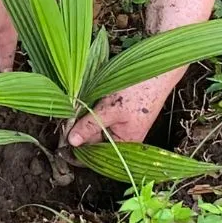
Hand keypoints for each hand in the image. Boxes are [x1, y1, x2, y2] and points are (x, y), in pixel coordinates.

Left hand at [67, 68, 184, 144]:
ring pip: (99, 126)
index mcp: (126, 143)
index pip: (95, 153)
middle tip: (66, 119)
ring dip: (86, 119)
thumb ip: (90, 125)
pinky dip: (95, 110)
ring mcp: (125, 122)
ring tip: (76, 109)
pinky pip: (105, 115)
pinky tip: (89, 102)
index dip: (78, 148)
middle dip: (80, 130)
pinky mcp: (124, 110)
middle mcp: (126, 136)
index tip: (62, 139)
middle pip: (95, 139)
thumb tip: (72, 141)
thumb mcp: (110, 109)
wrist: (159, 69)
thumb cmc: (139, 91)